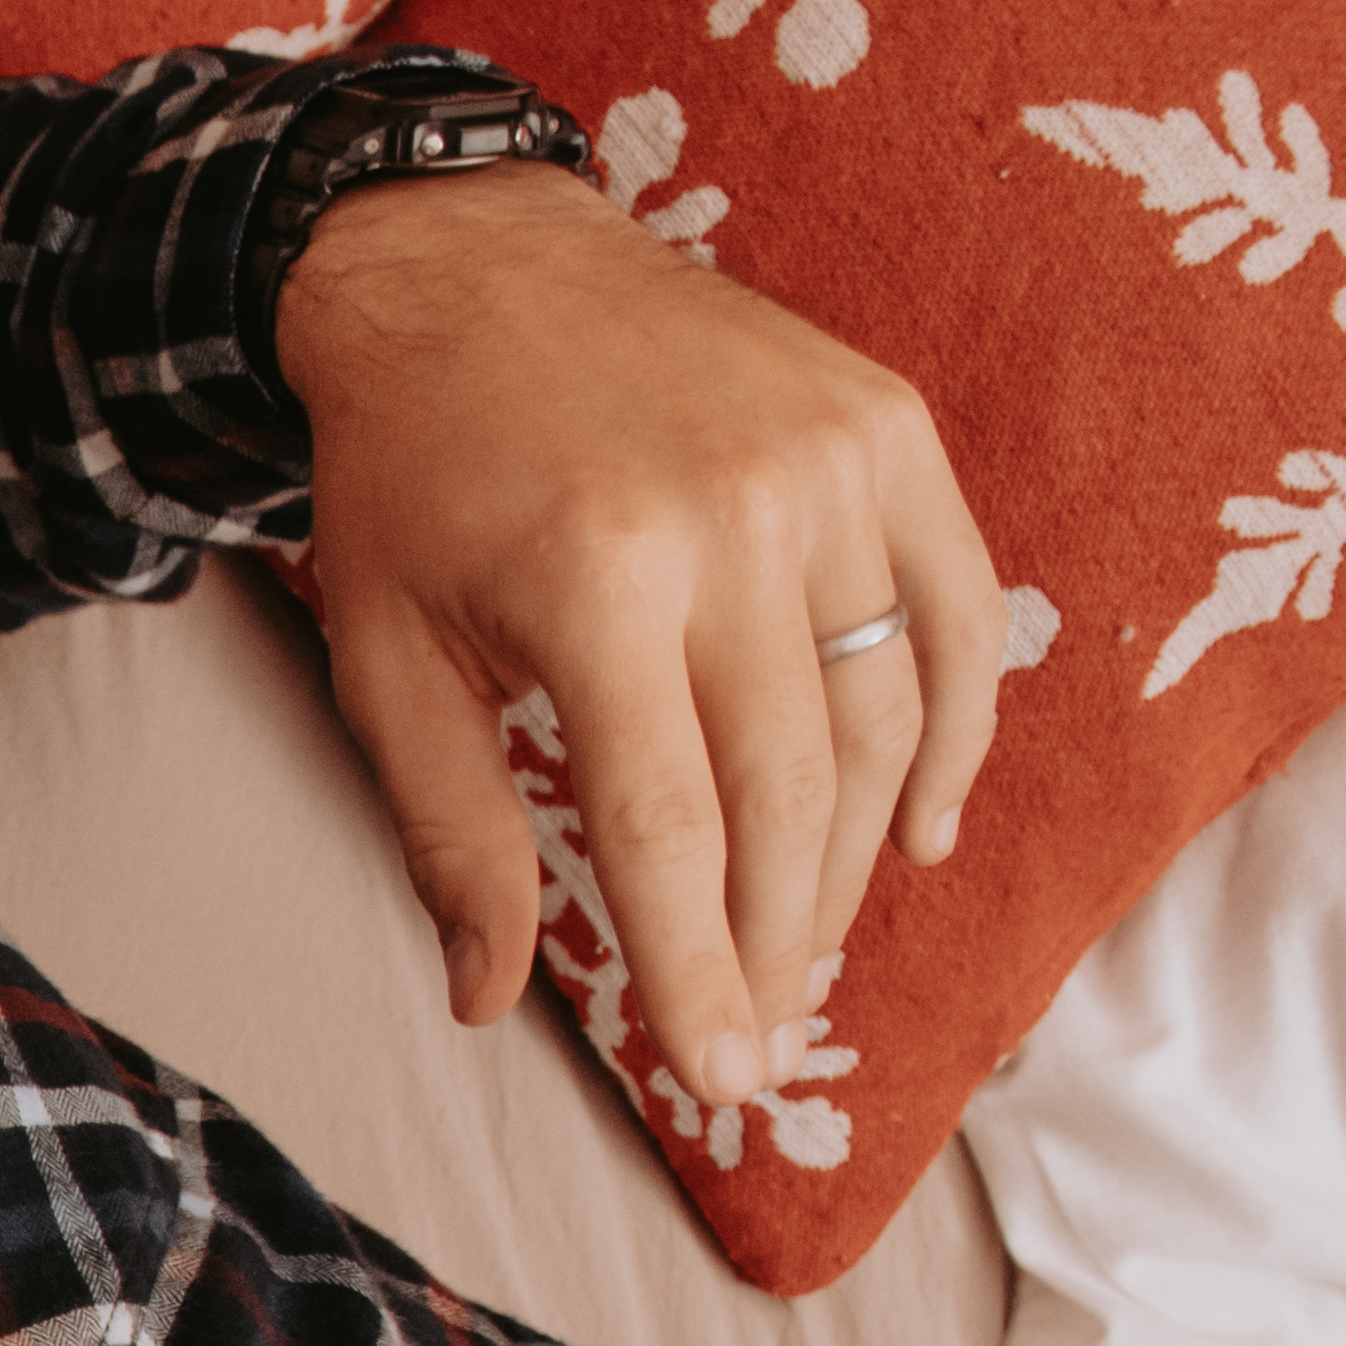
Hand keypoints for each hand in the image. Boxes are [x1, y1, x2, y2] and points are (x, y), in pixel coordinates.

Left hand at [280, 160, 1004, 1120]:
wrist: (469, 265)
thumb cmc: (410, 477)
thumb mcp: (386, 657)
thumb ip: (452, 831)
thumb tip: (484, 1000)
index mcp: (595, 582)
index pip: (669, 827)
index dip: (700, 967)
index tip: (722, 1080)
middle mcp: (733, 521)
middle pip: (792, 791)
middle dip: (779, 935)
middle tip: (759, 1030)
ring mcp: (828, 466)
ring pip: (884, 718)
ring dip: (855, 858)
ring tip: (803, 949)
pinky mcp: (888, 429)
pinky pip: (959, 611)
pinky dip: (955, 731)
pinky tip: (920, 833)